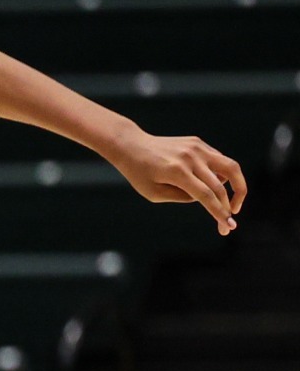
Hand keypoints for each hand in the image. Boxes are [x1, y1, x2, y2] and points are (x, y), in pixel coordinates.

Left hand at [109, 131, 246, 234]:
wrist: (132, 146)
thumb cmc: (139, 173)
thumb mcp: (154, 194)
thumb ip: (183, 197)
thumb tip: (209, 197)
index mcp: (176, 172)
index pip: (206, 195)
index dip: (219, 212)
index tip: (229, 227)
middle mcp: (190, 157)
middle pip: (219, 185)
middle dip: (228, 207)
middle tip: (229, 225)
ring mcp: (197, 148)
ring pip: (230, 167)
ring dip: (238, 187)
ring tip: (233, 204)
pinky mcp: (198, 143)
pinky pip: (219, 160)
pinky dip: (223, 176)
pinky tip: (217, 187)